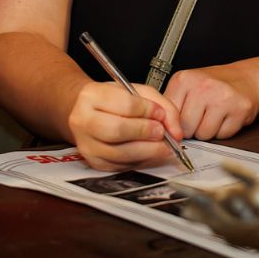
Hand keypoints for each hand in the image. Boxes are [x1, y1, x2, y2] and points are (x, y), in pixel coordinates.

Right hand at [66, 81, 185, 170]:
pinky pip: (121, 165)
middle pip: (118, 130)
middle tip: (162, 132)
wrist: (89, 113)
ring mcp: (86, 144)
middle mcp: (83, 120)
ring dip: (148, 150)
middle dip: (145, 132)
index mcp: (92, 96)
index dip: (147, 110)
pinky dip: (140, 160)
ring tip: (161, 144)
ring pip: (120, 153)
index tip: (160, 113)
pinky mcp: (94, 162)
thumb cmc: (114, 101)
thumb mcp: (137, 92)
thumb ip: (160, 105)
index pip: (124, 104)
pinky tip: (148, 151)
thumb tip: (175, 130)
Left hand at [164, 67, 258, 139]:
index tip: (183, 118)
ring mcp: (222, 97)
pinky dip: (224, 131)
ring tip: (214, 115)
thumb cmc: (214, 85)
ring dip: (208, 131)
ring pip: (204, 134)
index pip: (169, 117)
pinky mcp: (239, 109)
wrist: (246, 79)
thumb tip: (162, 130)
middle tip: (201, 115)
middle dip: (193, 128)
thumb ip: (173, 105)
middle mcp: (202, 86)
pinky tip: (225, 117)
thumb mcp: (187, 86)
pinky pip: (223, 135)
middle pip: (186, 128)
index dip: (176, 123)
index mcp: (184, 79)